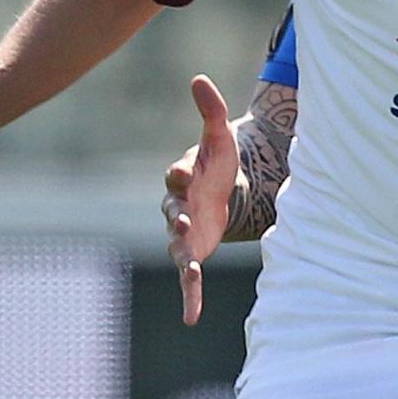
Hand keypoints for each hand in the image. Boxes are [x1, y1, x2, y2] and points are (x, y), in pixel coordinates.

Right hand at [168, 74, 236, 325]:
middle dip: (178, 217)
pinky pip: (188, 279)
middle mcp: (177, 207)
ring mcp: (183, 233)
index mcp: (183, 178)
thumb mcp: (219, 138)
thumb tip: (199, 79)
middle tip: (184, 222)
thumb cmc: (218, 163)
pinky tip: (190, 319)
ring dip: (183, 254)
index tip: (183, 171)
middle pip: (173, 212)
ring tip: (189, 266)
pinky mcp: (194, 255)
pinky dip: (189, 298)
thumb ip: (210, 111)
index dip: (180, 173)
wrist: (225, 192)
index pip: (177, 174)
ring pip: (177, 245)